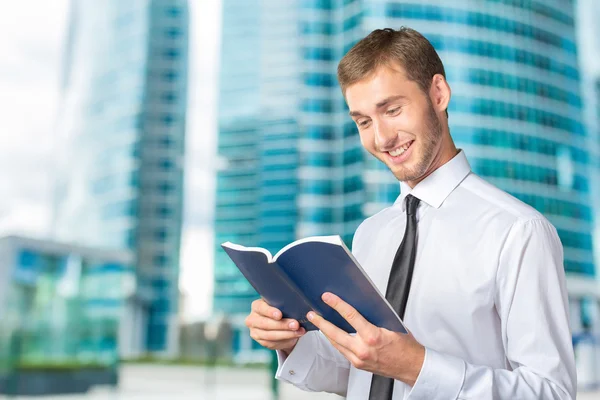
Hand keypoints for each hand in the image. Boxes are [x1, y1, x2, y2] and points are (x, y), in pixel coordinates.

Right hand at [245, 299, 305, 354]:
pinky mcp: (260, 341)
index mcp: (256, 306)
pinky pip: (272, 343)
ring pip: (269, 335)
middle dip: (282, 325)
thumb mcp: (281, 305)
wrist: (278, 322)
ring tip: (299, 332)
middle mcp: (252, 319)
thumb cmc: (281, 310)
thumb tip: (300, 310)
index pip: (261, 308)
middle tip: (295, 325)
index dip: (270, 312)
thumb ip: (285, 306)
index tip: (279, 315)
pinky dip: (285, 341)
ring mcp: (255, 331)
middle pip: (265, 324)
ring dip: (286, 334)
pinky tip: (294, 337)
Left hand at [307, 292, 424, 385]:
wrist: (412, 366)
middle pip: (335, 333)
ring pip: (336, 343)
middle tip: (312, 314)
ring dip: (326, 332)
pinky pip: (342, 350)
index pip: (350, 316)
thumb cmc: (405, 346)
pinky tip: (331, 335)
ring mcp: (359, 359)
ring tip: (317, 322)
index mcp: (372, 336)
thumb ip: (374, 316)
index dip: (337, 304)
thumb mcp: (392, 325)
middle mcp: (363, 349)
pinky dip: (335, 341)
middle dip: (321, 322)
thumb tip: (360, 304)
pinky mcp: (358, 365)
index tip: (327, 297)